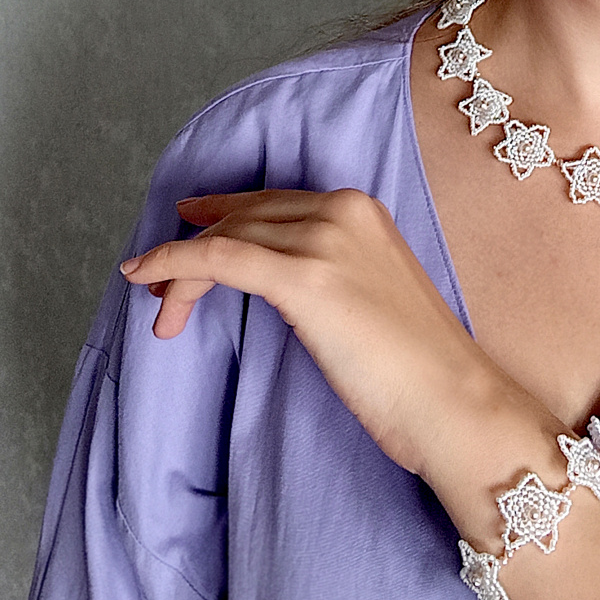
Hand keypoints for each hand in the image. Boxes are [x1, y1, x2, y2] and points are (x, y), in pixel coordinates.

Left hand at [119, 189, 507, 476]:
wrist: (452, 397)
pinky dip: (174, 264)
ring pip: (225, 238)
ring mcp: (323, 241)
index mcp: (361, 209)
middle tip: (158, 284)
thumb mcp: (372, 294)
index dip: (222, 215)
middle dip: (193, 246)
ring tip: (159, 306)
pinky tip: (148, 278)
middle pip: (243, 216)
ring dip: (178, 269)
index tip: (187, 228)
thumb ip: (332, 271)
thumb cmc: (418, 366)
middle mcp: (341, 211)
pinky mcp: (304, 279)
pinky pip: (219, 259)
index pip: (272, 202)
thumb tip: (279, 282)